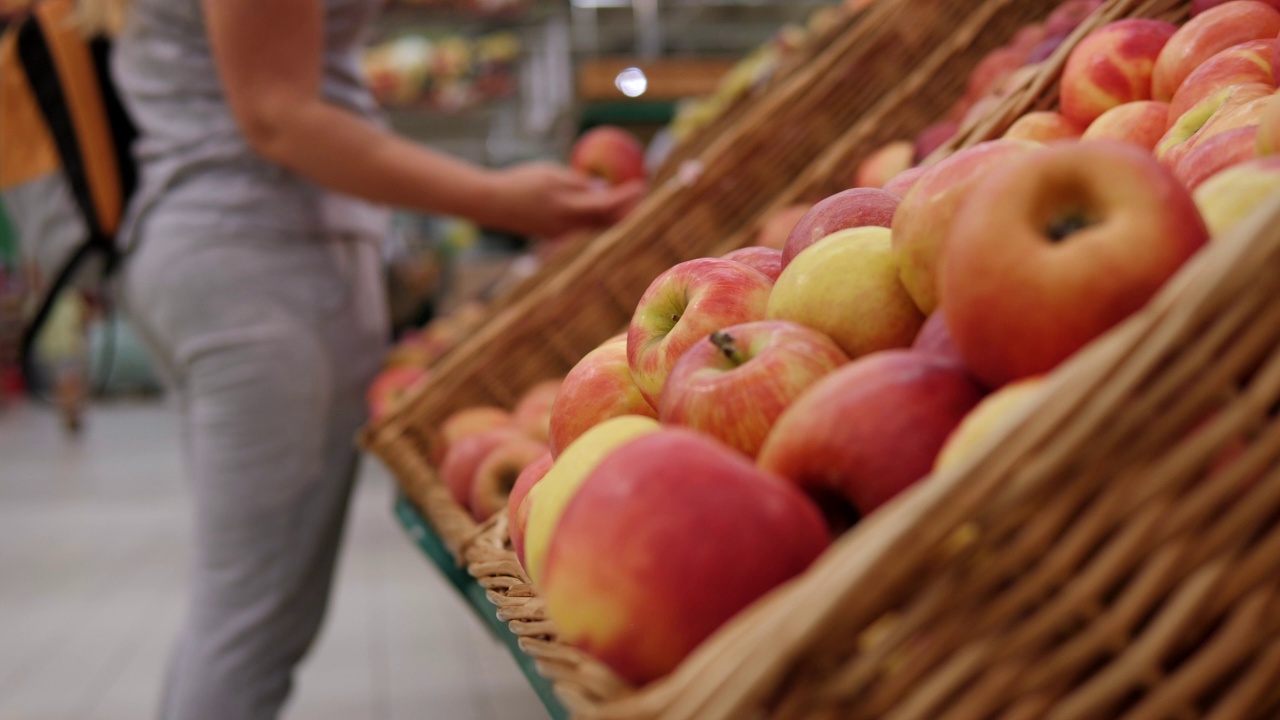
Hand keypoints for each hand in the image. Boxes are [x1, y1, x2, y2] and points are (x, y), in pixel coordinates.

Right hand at [483, 162, 646, 238]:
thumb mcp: (551, 174)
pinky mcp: (552, 233)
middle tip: (638, 194)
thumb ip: (579, 183)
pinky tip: (594, 204)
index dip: (628, 196)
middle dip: (625, 210)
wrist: (491, 203)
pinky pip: (580, 226)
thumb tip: (603, 188)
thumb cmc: (520, 181)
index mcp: (570, 208)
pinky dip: (593, 216)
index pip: (608, 204)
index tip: (641, 184)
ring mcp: (560, 232)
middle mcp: (569, 226)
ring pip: (594, 226)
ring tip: (622, 199)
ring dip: (610, 214)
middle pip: (606, 222)